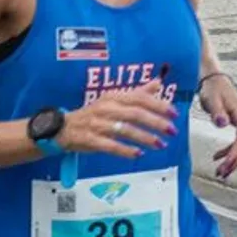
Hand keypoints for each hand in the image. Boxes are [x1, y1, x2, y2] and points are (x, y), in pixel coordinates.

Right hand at [58, 83, 177, 156]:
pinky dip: (125, 150)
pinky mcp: (89, 139)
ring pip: (125, 130)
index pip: (139, 98)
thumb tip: (158, 83)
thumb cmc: (93, 115)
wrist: (63, 128)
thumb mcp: (114, 100)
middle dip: (156, 122)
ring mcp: (97, 124)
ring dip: (144, 138)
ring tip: (159, 144)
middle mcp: (106, 108)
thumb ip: (137, 93)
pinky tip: (137, 154)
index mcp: (113, 97)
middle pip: (135, 113)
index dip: (158, 105)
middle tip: (171, 130)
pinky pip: (110, 145)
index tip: (173, 113)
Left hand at [198, 75, 236, 179]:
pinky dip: (231, 153)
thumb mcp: (212, 100)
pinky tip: (218, 158)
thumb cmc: (213, 91)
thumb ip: (217, 112)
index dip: (234, 155)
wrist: (217, 83)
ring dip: (233, 161)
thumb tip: (222, 123)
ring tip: (220, 172)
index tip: (224, 166)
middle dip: (234, 162)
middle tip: (220, 174)